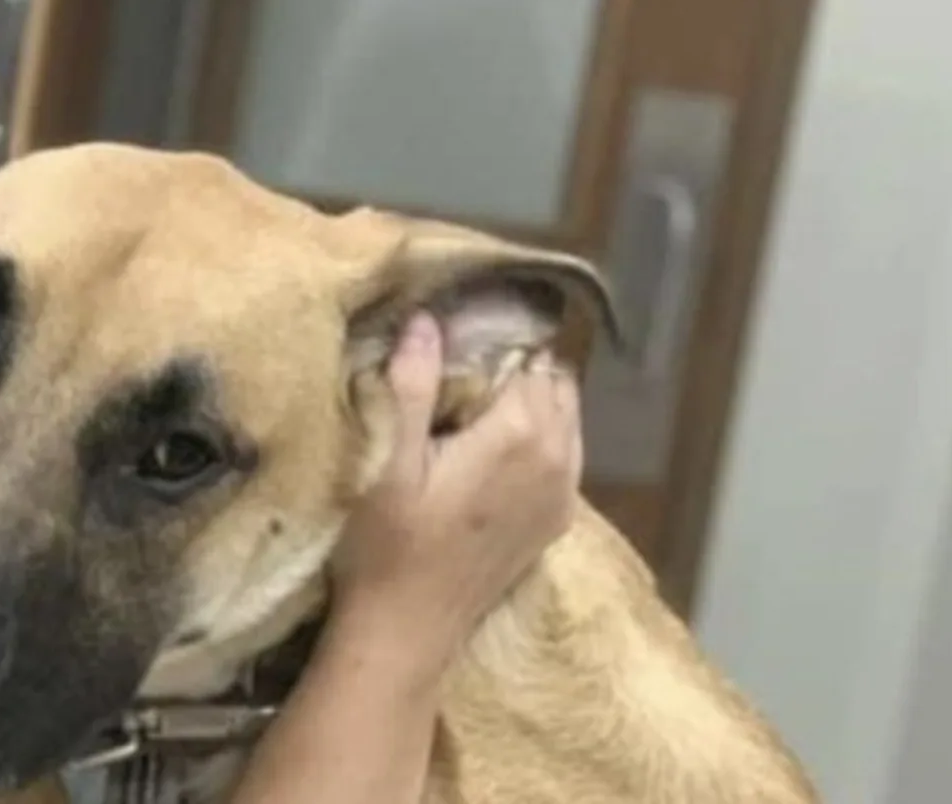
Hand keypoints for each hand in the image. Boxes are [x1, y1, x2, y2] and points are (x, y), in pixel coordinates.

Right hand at [329, 311, 583, 664]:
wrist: (406, 631)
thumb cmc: (386, 546)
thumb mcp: (387, 460)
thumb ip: (413, 386)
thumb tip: (427, 320)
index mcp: (521, 434)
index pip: (524, 355)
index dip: (485, 344)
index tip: (445, 349)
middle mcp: (559, 458)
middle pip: (550, 382)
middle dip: (510, 371)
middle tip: (452, 380)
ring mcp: (564, 494)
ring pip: (563, 417)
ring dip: (526, 405)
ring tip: (467, 415)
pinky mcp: (556, 521)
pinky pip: (563, 454)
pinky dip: (536, 440)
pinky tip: (488, 454)